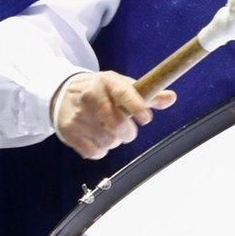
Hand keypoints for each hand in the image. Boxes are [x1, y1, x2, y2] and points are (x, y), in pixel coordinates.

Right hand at [54, 71, 176, 159]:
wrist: (63, 93)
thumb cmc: (101, 91)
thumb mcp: (122, 86)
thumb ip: (148, 95)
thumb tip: (172, 98)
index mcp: (108, 82)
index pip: (124, 94)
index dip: (137, 107)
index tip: (146, 118)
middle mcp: (91, 97)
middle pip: (118, 125)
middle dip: (128, 133)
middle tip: (126, 130)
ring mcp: (78, 116)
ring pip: (109, 141)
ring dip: (114, 141)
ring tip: (109, 131)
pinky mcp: (69, 132)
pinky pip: (95, 152)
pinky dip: (101, 150)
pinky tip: (97, 138)